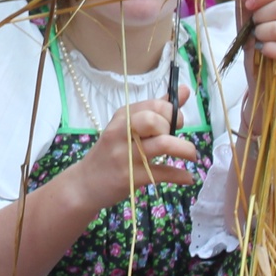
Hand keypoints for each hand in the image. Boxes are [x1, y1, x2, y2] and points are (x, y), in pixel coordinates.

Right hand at [63, 97, 200, 213]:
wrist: (84, 184)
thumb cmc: (110, 153)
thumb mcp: (127, 127)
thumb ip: (156, 109)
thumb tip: (184, 90)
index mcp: (122, 116)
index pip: (155, 104)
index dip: (172, 112)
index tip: (174, 123)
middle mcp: (122, 132)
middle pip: (155, 120)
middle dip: (173, 127)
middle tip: (176, 138)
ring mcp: (125, 155)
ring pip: (163, 144)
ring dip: (185, 149)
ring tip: (191, 156)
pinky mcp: (130, 177)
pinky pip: (162, 173)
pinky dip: (180, 175)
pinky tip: (187, 177)